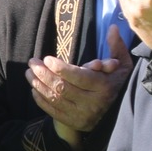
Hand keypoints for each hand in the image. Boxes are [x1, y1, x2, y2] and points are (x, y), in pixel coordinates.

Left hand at [29, 27, 129, 144]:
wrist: (119, 114)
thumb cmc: (118, 83)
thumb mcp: (123, 65)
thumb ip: (117, 46)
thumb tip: (113, 28)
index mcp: (104, 86)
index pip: (79, 77)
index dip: (61, 68)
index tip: (47, 59)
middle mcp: (93, 103)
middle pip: (63, 88)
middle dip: (44, 74)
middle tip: (32, 62)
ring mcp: (82, 115)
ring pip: (55, 99)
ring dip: (38, 85)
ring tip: (29, 73)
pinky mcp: (74, 122)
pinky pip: (53, 111)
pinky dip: (41, 100)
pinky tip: (34, 89)